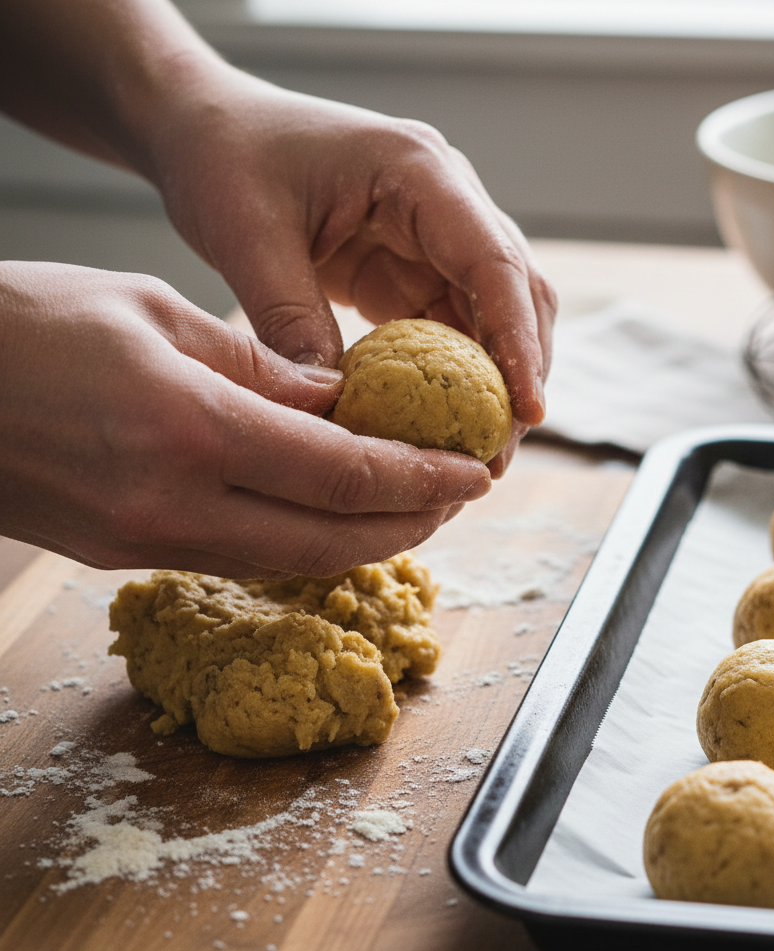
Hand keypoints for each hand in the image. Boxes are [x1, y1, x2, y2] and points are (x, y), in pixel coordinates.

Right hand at [0, 262, 490, 576]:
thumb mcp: (151, 311)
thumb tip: (334, 402)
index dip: (420, 479)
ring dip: (362, 540)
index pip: (342, 472)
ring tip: (411, 510)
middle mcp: (176, 503)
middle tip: (458, 498)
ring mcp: (148, 541)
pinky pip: (241, 557)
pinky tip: (329, 515)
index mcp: (191, 428)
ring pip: (291, 559)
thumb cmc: (23, 325)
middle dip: (410, 524)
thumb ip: (255, 365)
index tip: (473, 472)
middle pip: (332, 538)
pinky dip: (301, 540)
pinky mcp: (127, 555)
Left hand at [141, 65, 554, 475]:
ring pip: (496, 320)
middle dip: (519, 376)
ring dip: (494, 386)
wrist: (210, 131)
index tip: (529, 412)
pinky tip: (442, 429)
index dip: (518, 341)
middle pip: (518, 295)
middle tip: (497, 456)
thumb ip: (290, 319)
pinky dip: (457, 382)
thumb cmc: (228, 159)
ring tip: (478, 456)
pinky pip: (454, 333)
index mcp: (420, 173)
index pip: (494, 263)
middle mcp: (448, 202)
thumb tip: (334, 409)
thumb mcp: (249, 236)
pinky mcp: (416, 272)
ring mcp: (437, 239)